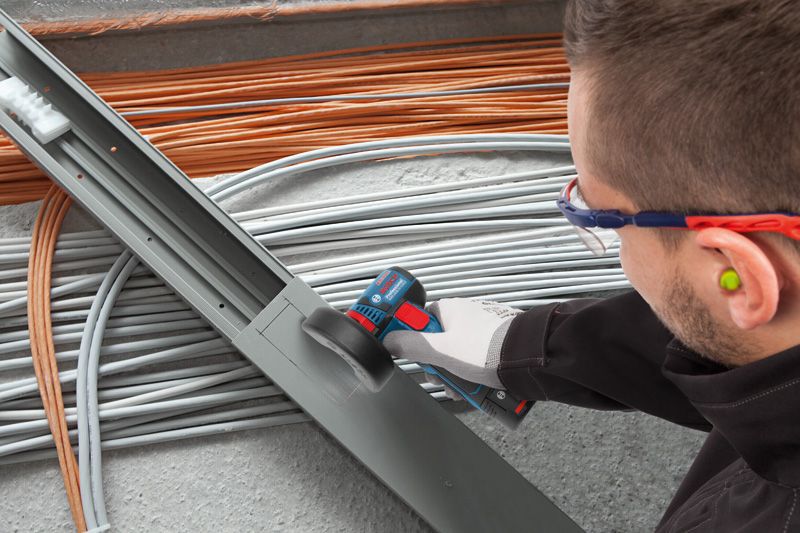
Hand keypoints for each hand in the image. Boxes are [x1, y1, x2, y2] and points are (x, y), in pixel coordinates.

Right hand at [384, 298, 521, 390]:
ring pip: (456, 356)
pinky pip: (475, 362)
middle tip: (440, 378)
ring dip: (455, 376)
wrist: (529, 358)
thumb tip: (388, 340)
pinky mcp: (495, 346)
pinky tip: (476, 388)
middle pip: (438, 344)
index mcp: (449, 310)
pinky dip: (472, 376)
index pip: (419, 322)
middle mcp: (465, 317)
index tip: (411, 355)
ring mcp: (481, 331)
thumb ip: (412, 346)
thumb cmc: (488, 349)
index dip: (412, 341)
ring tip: (462, 389)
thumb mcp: (442, 350)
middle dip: (437, 367)